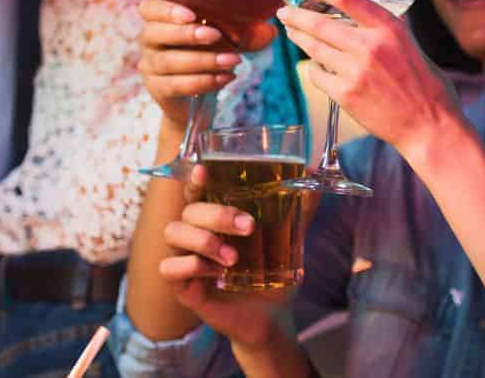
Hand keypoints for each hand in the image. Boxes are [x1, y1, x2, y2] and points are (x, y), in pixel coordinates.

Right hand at [137, 0, 246, 125]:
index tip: (191, 13)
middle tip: (216, 36)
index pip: (150, 8)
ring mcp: (150, 66)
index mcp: (161, 19)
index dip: (167, 9)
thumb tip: (271, 31)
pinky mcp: (157, 89)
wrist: (196, 99)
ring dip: (203, 60)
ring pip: (169, 61)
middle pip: (154, 33)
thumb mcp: (228, 40)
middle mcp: (149, 40)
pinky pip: (175, 85)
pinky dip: (203, 81)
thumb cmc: (209, 55)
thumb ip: (246, 34)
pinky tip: (225, 78)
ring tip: (232, 60)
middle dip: (187, 34)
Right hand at [157, 164, 300, 347]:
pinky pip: (169, 267)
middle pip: (189, 209)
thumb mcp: (290, 237)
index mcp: (216, 218)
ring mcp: (186, 258)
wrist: (271, 315)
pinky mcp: (183, 286)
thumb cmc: (273, 272)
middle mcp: (196, 234)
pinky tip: (216, 274)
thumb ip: (300, 208)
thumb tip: (315, 177)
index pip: (197, 190)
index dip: (195, 178)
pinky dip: (192, 266)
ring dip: (204, 240)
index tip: (205, 169)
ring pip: (173, 232)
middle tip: (249, 227)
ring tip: (234, 258)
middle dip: (218, 214)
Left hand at [275, 0, 462, 161]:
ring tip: (292, 33)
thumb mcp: (409, 44)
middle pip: (319, 23)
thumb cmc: (424, 85)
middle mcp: (370, 45)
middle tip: (284, 11)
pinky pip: (317, 75)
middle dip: (295, 15)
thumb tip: (358, 15)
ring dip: (299, 38)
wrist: (428, 125)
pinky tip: (315, 66)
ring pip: (314, 48)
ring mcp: (355, 71)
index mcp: (389, 28)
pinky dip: (314, 68)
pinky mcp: (346, 95)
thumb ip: (383, 29)